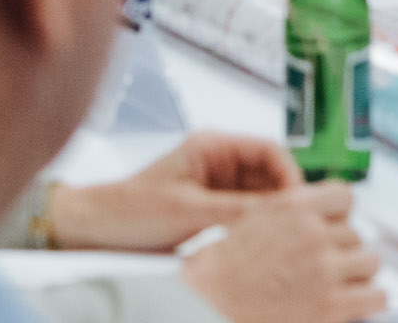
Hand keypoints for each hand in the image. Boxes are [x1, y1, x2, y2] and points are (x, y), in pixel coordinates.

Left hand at [47, 133, 299, 251]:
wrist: (95, 231)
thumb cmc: (131, 211)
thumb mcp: (190, 211)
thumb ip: (238, 211)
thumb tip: (286, 213)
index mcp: (212, 147)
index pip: (271, 151)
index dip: (293, 176)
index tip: (303, 206)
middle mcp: (219, 163)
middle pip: (272, 176)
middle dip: (288, 201)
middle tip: (302, 230)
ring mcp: (216, 189)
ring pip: (263, 200)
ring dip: (274, 218)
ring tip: (285, 243)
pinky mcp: (211, 213)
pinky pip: (247, 219)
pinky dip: (258, 232)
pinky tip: (263, 250)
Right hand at [177, 184, 385, 322]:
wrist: (209, 308)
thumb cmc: (220, 272)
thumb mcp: (251, 222)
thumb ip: (287, 214)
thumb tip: (315, 217)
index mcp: (291, 207)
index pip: (344, 196)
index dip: (340, 214)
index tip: (334, 226)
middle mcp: (311, 233)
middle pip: (355, 234)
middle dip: (344, 250)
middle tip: (329, 264)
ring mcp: (324, 269)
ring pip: (370, 262)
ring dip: (359, 273)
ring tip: (344, 283)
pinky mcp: (331, 305)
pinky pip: (376, 296)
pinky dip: (371, 300)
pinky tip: (358, 303)